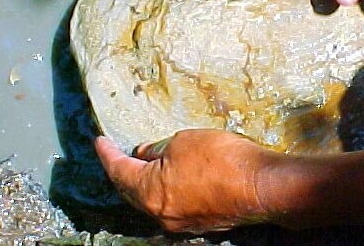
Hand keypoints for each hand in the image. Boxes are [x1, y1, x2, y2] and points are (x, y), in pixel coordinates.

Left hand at [95, 130, 273, 232]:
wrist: (263, 186)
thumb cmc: (222, 160)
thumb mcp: (185, 142)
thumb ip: (159, 148)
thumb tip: (145, 153)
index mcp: (149, 193)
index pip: (119, 172)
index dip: (108, 154)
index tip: (100, 141)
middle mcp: (161, 214)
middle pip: (133, 192)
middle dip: (124, 171)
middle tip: (118, 153)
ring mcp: (182, 222)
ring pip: (154, 200)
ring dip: (148, 181)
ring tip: (147, 161)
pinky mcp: (203, 222)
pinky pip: (175, 205)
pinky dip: (168, 189)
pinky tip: (176, 176)